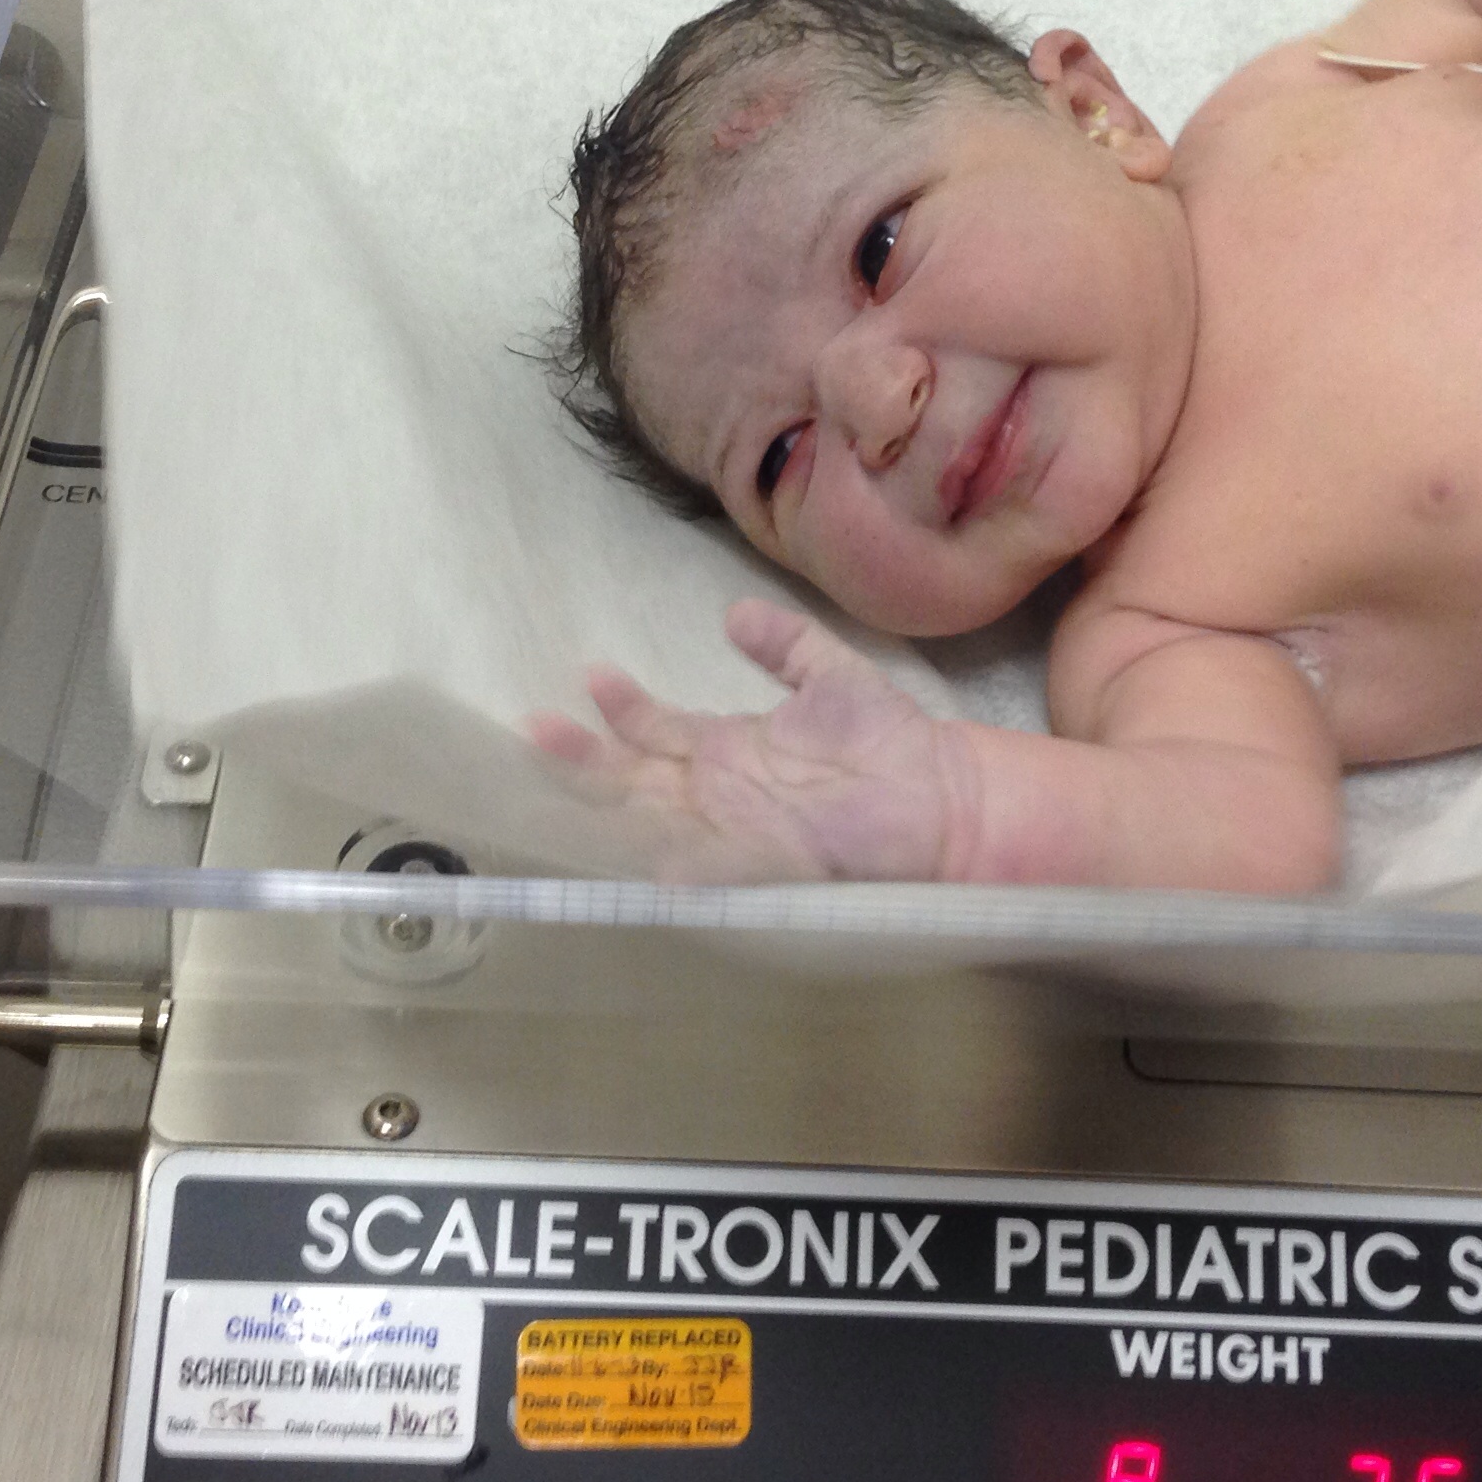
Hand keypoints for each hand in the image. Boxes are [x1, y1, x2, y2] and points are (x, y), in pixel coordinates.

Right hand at [527, 599, 961, 879]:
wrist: (947, 799)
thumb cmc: (891, 742)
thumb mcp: (831, 676)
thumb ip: (786, 645)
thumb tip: (734, 613)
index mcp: (731, 751)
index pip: (658, 731)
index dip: (622, 709)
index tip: (590, 674)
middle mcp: (721, 794)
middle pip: (635, 779)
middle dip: (584, 759)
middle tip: (534, 729)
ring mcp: (736, 832)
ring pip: (651, 819)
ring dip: (606, 804)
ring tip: (561, 775)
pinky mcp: (764, 865)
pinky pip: (703, 868)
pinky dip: (667, 862)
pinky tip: (631, 849)